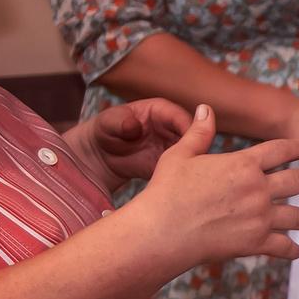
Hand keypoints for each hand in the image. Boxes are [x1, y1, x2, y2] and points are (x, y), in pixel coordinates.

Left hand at [65, 97, 191, 189]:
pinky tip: (177, 186)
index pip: (182, 118)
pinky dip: (182, 178)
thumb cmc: (106, 129)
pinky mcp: (171, 166)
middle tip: (195, 165)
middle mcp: (172, 129)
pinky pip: (182, 172)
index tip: (193, 142)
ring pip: (193, 155)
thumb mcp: (108, 122)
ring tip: (187, 178)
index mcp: (161, 111)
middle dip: (198, 150)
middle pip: (195, 138)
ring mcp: (173, 148)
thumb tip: (134, 127)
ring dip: (192, 166)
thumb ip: (121, 122)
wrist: (100, 153)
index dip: (190, 129)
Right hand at [134, 106, 298, 267]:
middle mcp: (258, 189)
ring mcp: (260, 217)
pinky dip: (292, 249)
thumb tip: (206, 108)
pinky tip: (298, 251)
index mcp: (243, 165)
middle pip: (298, 180)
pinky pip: (281, 246)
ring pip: (296, 216)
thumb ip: (199, 132)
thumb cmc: (165, 192)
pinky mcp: (255, 242)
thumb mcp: (180, 155)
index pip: (280, 150)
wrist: (161, 231)